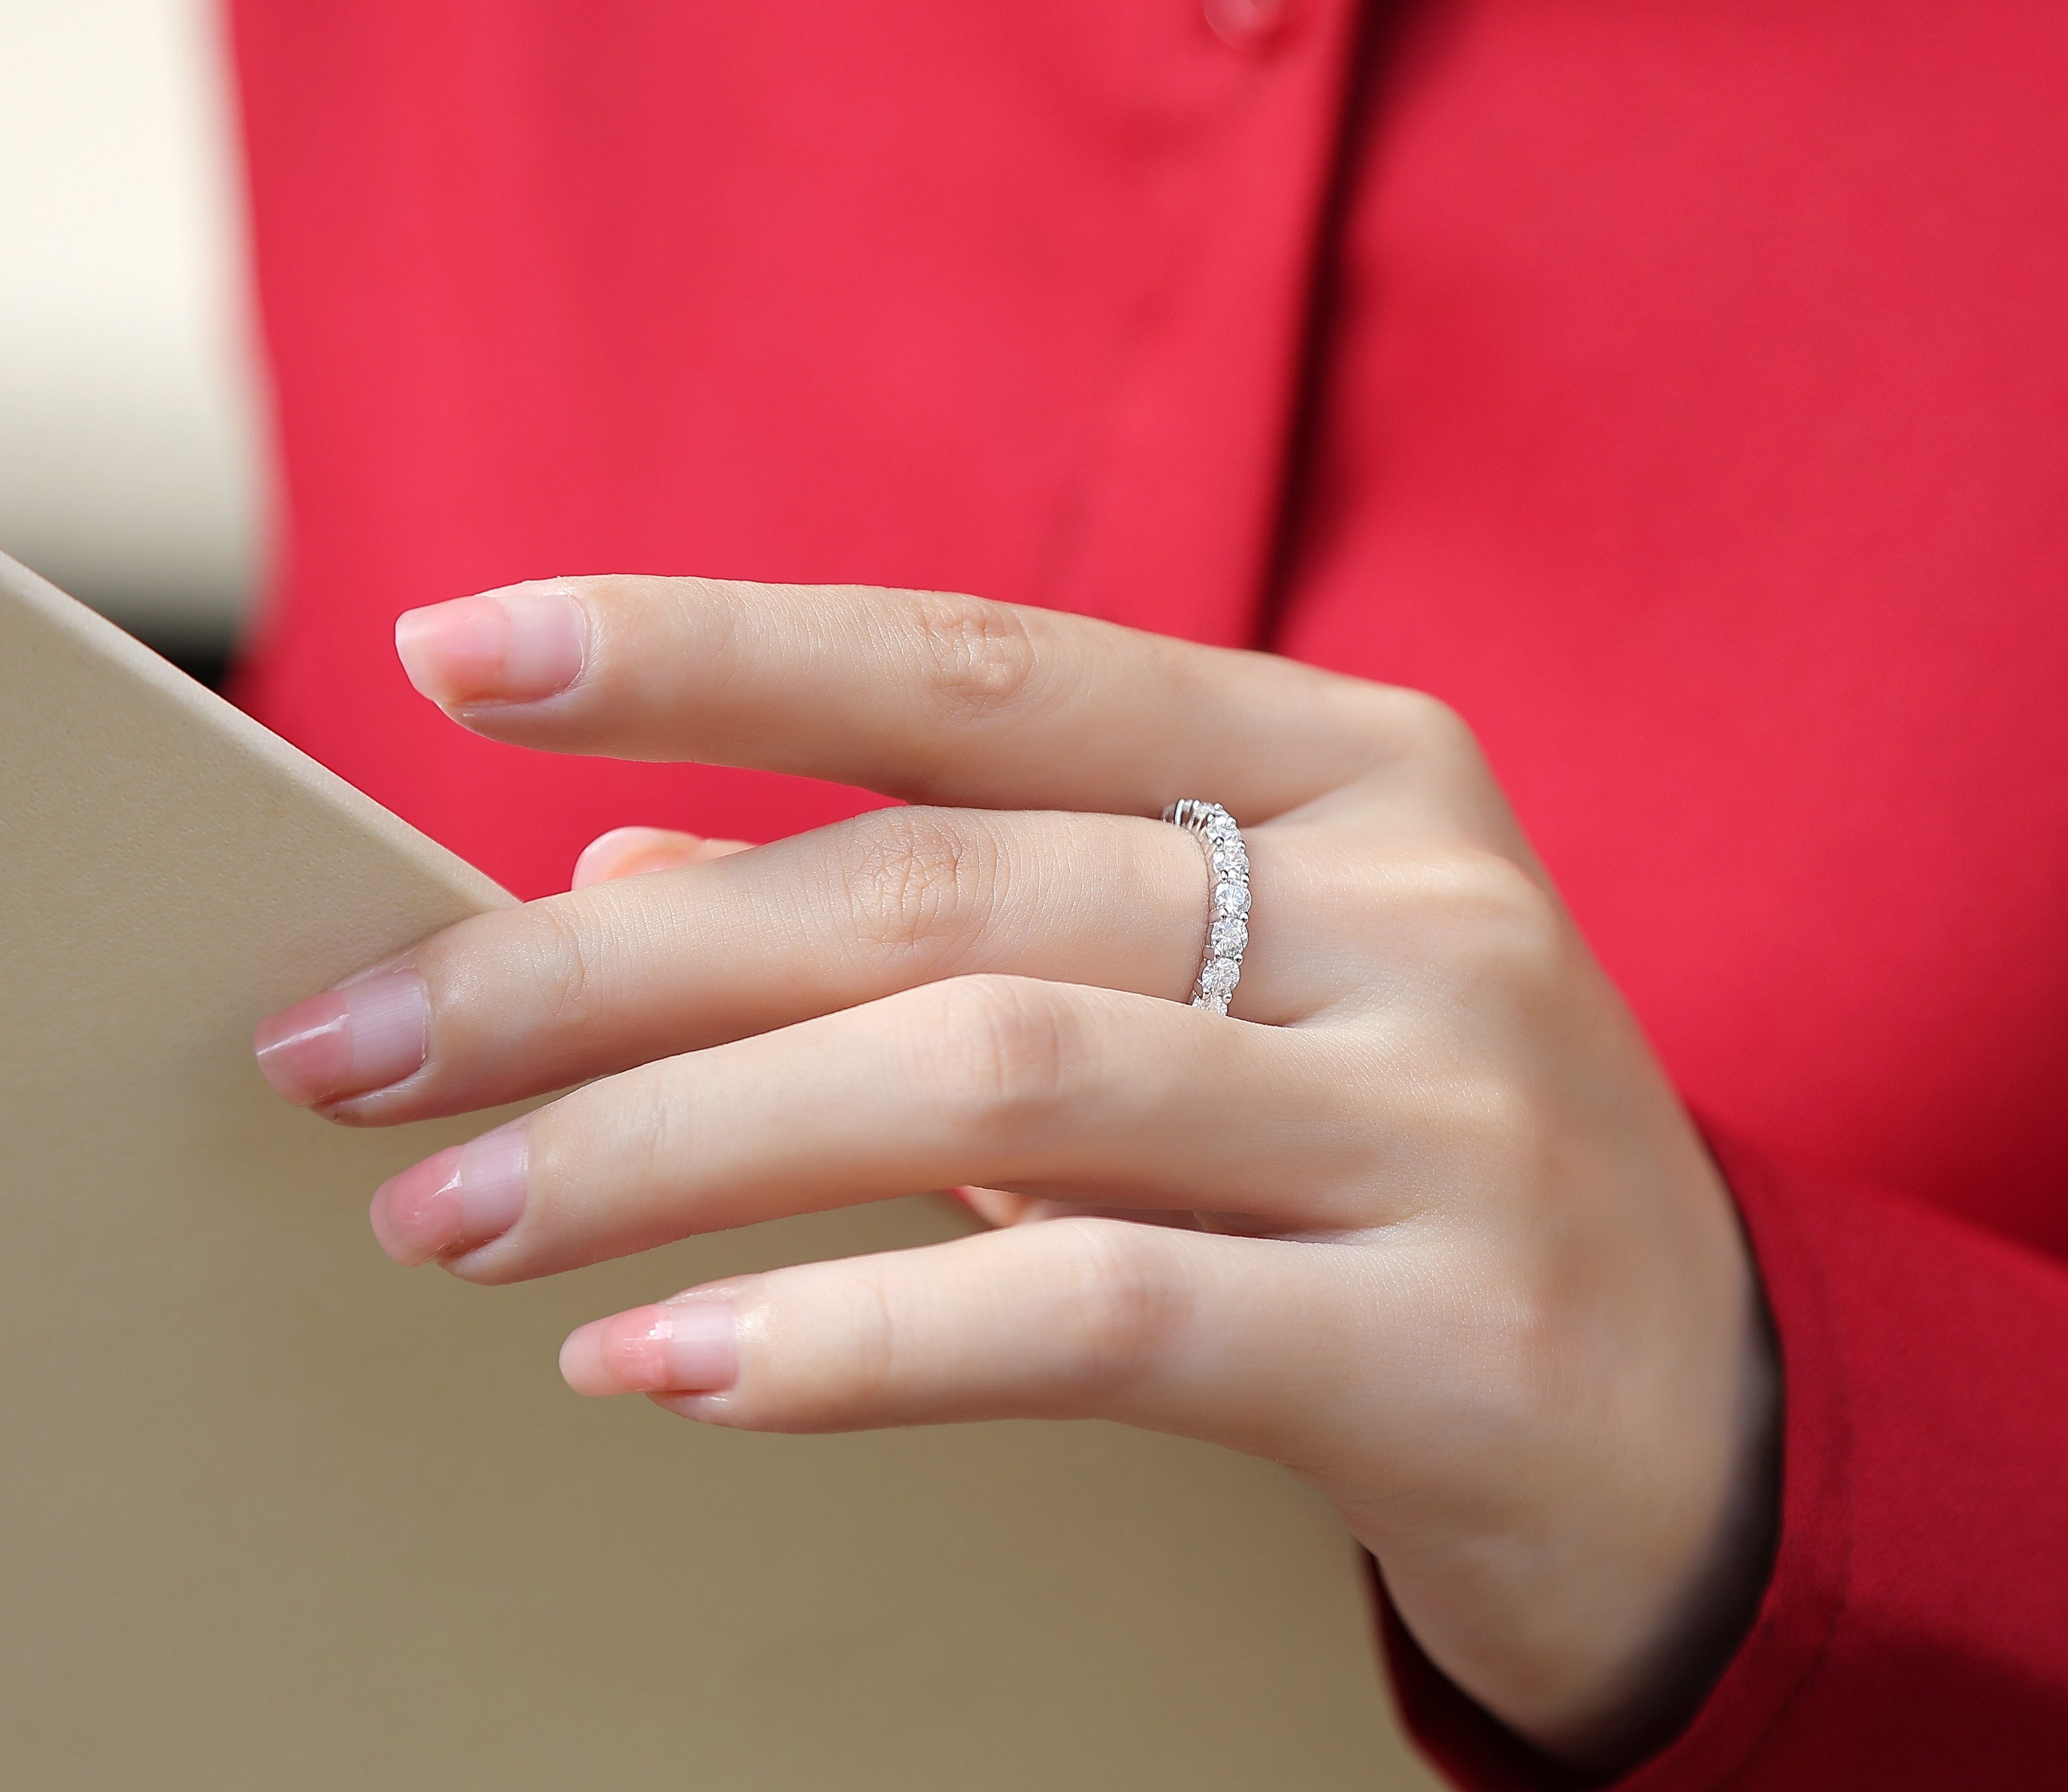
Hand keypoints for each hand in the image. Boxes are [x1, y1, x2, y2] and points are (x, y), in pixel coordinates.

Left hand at [254, 578, 1778, 1768]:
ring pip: (994, 1079)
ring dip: (677, 1150)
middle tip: (356, 1041)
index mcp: (1359, 767)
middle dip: (603, 965)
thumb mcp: (1216, 1006)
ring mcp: (1452, 1115)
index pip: (985, 665)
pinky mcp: (1454, 1342)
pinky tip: (668, 1368)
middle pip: (939, 885)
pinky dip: (854, 1336)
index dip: (713, 643)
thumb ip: (955, 928)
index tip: (452, 650)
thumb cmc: (1411, 1171)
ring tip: (454, 1215)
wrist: (1711, 1423)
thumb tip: (631, 878)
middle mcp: (1416, 904)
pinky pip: (1096, 1312)